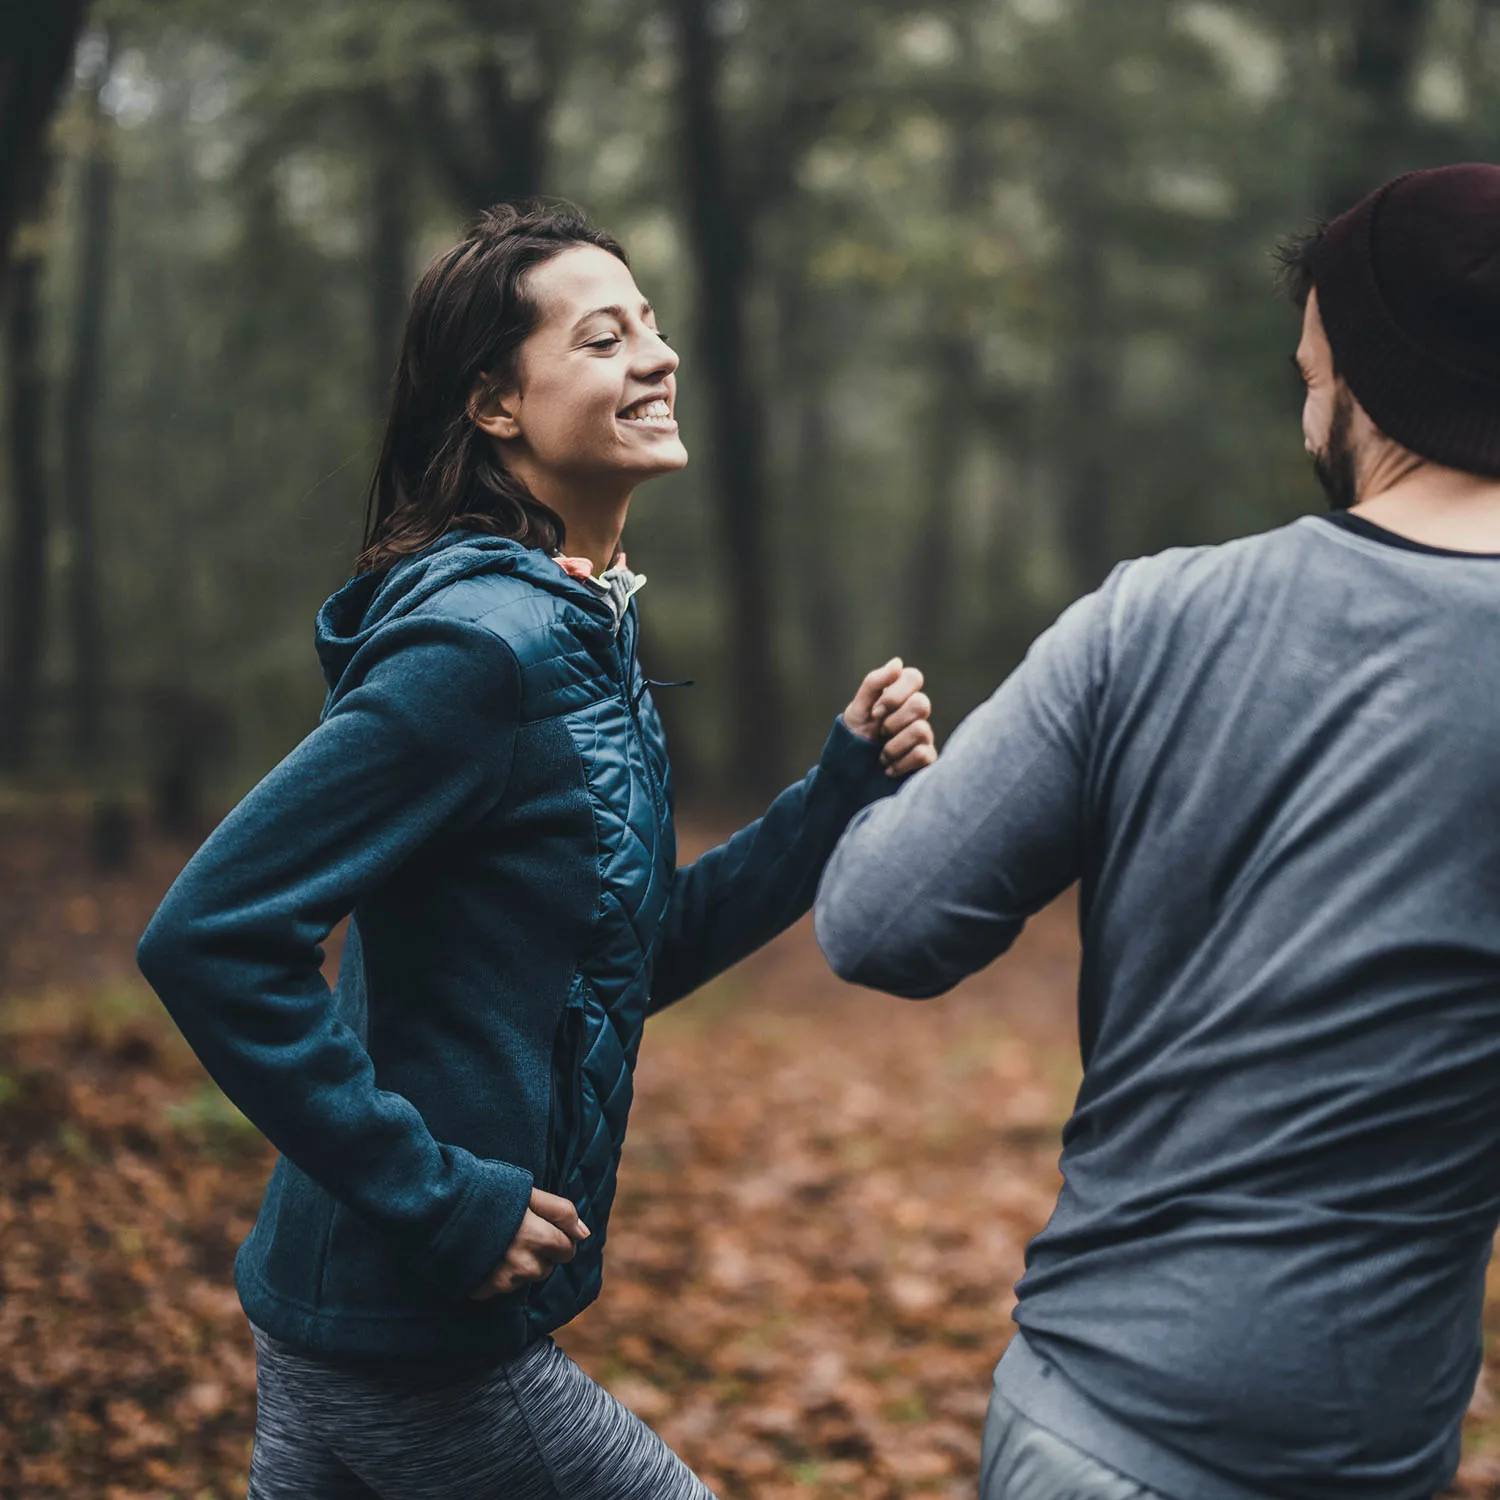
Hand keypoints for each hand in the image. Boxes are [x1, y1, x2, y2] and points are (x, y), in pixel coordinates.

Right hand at [469, 1189, 589, 1299]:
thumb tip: (584, 1234)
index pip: (567, 1249)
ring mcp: (503, 1280)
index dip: (558, 1237)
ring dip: (519, 1265)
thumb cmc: (488, 1193)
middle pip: (546, 1267)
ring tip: (499, 1243)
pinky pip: (501, 1288)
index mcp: (539, 1237)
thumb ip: (561, 1212)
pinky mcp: (484, 1291)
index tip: (542, 1227)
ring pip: (525, 1278)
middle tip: (516, 1232)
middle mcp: (525, 1264)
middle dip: (539, 1253)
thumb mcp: (529, 1193)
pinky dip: (496, 1275)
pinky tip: (485, 1256)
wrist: (441, 1207)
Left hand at [843, 658, 936, 778]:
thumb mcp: (857, 708)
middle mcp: (916, 714)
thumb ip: (875, 683)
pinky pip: (924, 755)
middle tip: (880, 733)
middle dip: (893, 722)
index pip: (914, 677)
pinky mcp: (927, 759)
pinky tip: (889, 769)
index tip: (876, 711)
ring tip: (881, 756)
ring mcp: (924, 736)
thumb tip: (898, 663)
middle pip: (922, 704)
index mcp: (900, 696)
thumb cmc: (854, 738)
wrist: (850, 773)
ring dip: (893, 746)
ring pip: (921, 730)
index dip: (895, 694)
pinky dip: (901, 763)